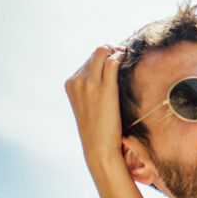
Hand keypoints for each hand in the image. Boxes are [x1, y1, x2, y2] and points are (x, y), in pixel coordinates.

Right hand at [64, 45, 126, 172]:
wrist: (98, 146)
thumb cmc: (97, 127)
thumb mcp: (87, 105)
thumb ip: (90, 88)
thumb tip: (105, 74)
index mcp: (70, 84)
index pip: (88, 60)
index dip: (103, 57)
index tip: (114, 58)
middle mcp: (77, 81)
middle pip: (95, 53)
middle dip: (110, 51)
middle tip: (122, 54)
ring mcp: (89, 83)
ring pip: (103, 52)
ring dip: (116, 51)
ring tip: (125, 55)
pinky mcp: (104, 88)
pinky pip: (112, 61)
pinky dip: (120, 56)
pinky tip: (126, 58)